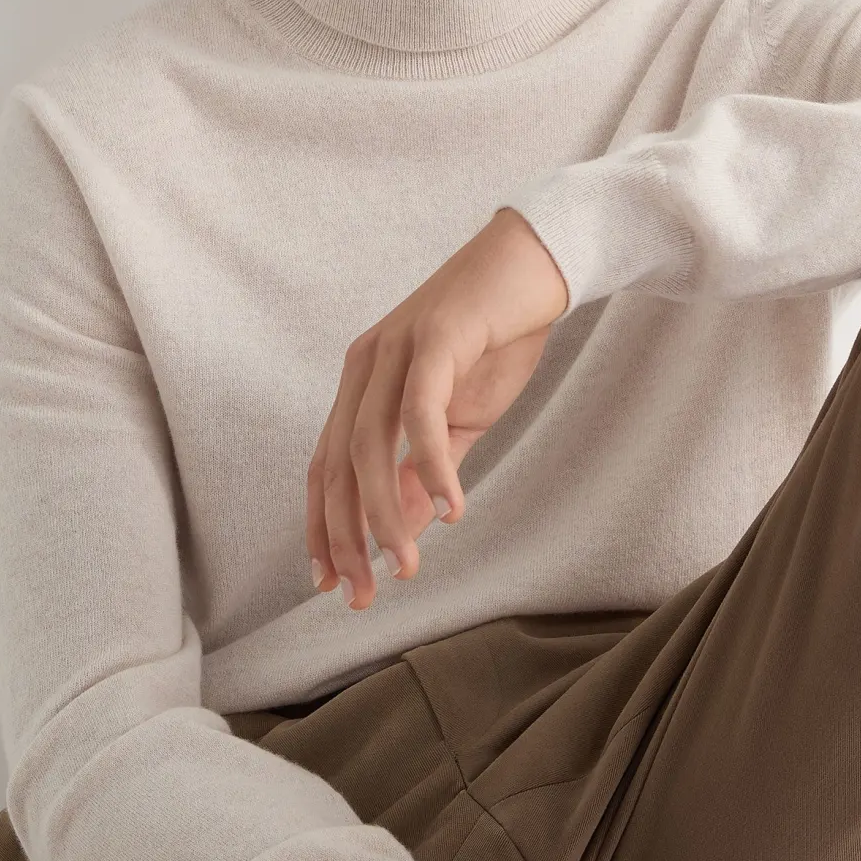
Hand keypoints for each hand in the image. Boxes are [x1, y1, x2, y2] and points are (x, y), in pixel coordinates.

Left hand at [307, 206, 568, 608]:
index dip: (322, 527)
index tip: (329, 583)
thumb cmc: (497, 339)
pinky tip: (452, 507)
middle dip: (344, 537)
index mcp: (362, 385)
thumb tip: (406, 527)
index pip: (325, 467)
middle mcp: (365, 366)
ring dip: (385, 513)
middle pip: (336, 465)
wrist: (538, 266)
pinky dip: (432, 464)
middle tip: (362, 595)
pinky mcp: (436, 337)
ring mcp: (396, 349)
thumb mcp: (459, 420)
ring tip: (407, 563)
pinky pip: (421, 412)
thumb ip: (426, 470)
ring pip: (368, 445)